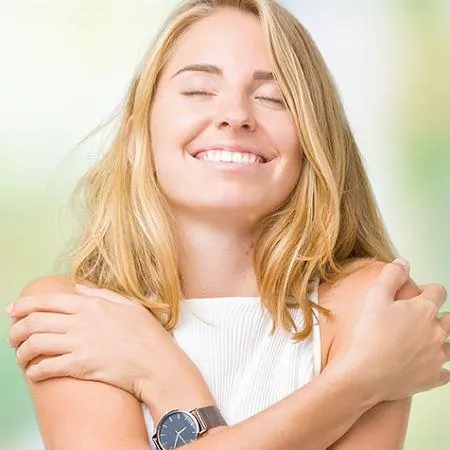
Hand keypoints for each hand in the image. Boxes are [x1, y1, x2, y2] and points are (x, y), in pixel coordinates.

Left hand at [7, 284, 206, 407]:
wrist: (157, 363)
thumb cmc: (147, 334)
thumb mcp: (129, 304)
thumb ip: (102, 294)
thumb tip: (79, 289)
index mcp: (91, 305)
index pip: (47, 300)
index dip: (23, 305)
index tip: (12, 311)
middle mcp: (82, 322)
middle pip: (35, 321)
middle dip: (16, 329)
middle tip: (12, 336)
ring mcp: (80, 343)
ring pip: (35, 344)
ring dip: (21, 351)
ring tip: (22, 356)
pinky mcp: (81, 366)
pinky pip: (46, 367)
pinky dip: (34, 370)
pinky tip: (34, 372)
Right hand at [340, 261, 448, 402]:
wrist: (366, 373)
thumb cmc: (370, 334)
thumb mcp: (375, 296)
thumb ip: (391, 276)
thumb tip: (403, 263)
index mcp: (424, 310)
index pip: (438, 291)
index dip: (428, 290)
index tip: (418, 294)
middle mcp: (437, 332)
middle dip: (439, 315)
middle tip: (419, 318)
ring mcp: (437, 356)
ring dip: (440, 341)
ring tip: (423, 340)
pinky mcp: (432, 377)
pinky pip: (445, 372)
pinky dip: (438, 368)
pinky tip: (425, 364)